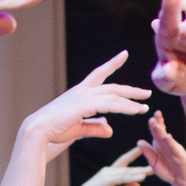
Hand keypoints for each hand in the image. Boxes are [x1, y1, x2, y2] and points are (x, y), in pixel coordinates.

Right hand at [19, 53, 152, 161]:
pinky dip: (124, 108)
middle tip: (147, 93)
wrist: (38, 131)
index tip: (124, 54)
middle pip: (113, 87)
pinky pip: (110, 105)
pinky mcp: (84, 106)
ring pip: (114, 97)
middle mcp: (83, 91)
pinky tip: (135, 111)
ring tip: (145, 107)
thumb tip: (110, 129)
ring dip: (131, 102)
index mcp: (80, 93)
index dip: (112, 64)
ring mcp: (84, 97)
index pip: (99, 74)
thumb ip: (95, 128)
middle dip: (131, 90)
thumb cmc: (54, 130)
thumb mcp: (79, 129)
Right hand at [59, 146, 155, 185]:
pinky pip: (122, 178)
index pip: (124, 164)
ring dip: (139, 171)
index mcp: (110, 173)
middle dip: (139, 162)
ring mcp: (107, 175)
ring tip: (151, 170)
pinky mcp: (106, 181)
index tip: (143, 153)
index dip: (133, 156)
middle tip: (154, 157)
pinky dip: (132, 177)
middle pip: (126, 165)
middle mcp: (109, 171)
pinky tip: (142, 177)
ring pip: (126, 172)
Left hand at [143, 108, 185, 185]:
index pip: (157, 132)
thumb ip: (148, 153)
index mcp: (160, 144)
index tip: (150, 117)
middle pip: (162, 133)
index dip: (154, 124)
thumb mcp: (154, 163)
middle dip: (158, 125)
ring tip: (159, 126)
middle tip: (153, 118)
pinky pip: (175, 150)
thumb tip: (139, 142)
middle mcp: (168, 145)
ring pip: (168, 140)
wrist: (181, 181)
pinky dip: (171, 144)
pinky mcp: (181, 157)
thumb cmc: (168, 171)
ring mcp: (175, 150)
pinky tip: (168, 138)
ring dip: (163, 133)